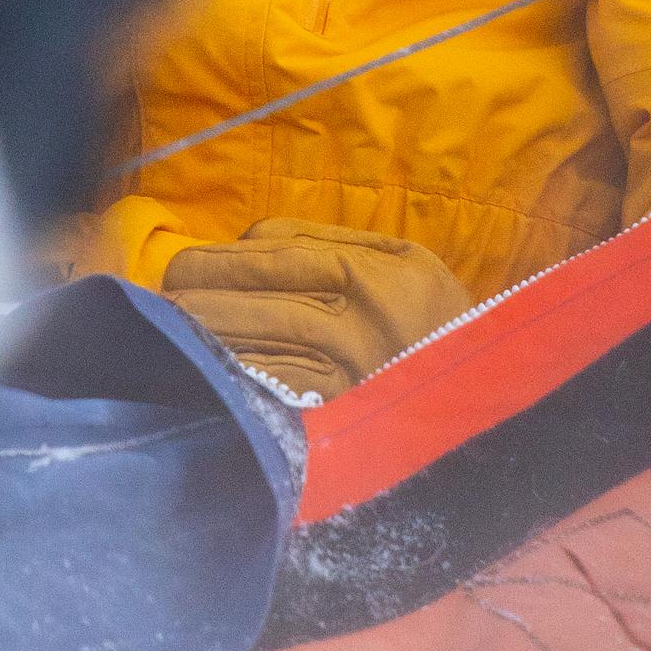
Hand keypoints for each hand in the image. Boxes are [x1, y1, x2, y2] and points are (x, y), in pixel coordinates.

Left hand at [162, 222, 475, 399]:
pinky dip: (228, 371)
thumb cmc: (440, 330)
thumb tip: (250, 238)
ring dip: (201, 327)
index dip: (221, 257)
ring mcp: (349, 366)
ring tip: (169, 323)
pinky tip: (201, 367)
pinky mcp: (335, 412)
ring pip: (253, 333)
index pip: (279, 250)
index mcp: (382, 268)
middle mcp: (364, 312)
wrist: (487, 410)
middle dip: (199, 287)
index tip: (186, 266)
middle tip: (163, 291)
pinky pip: (267, 382)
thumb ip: (337, 242)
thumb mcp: (410, 267)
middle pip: (256, 287)